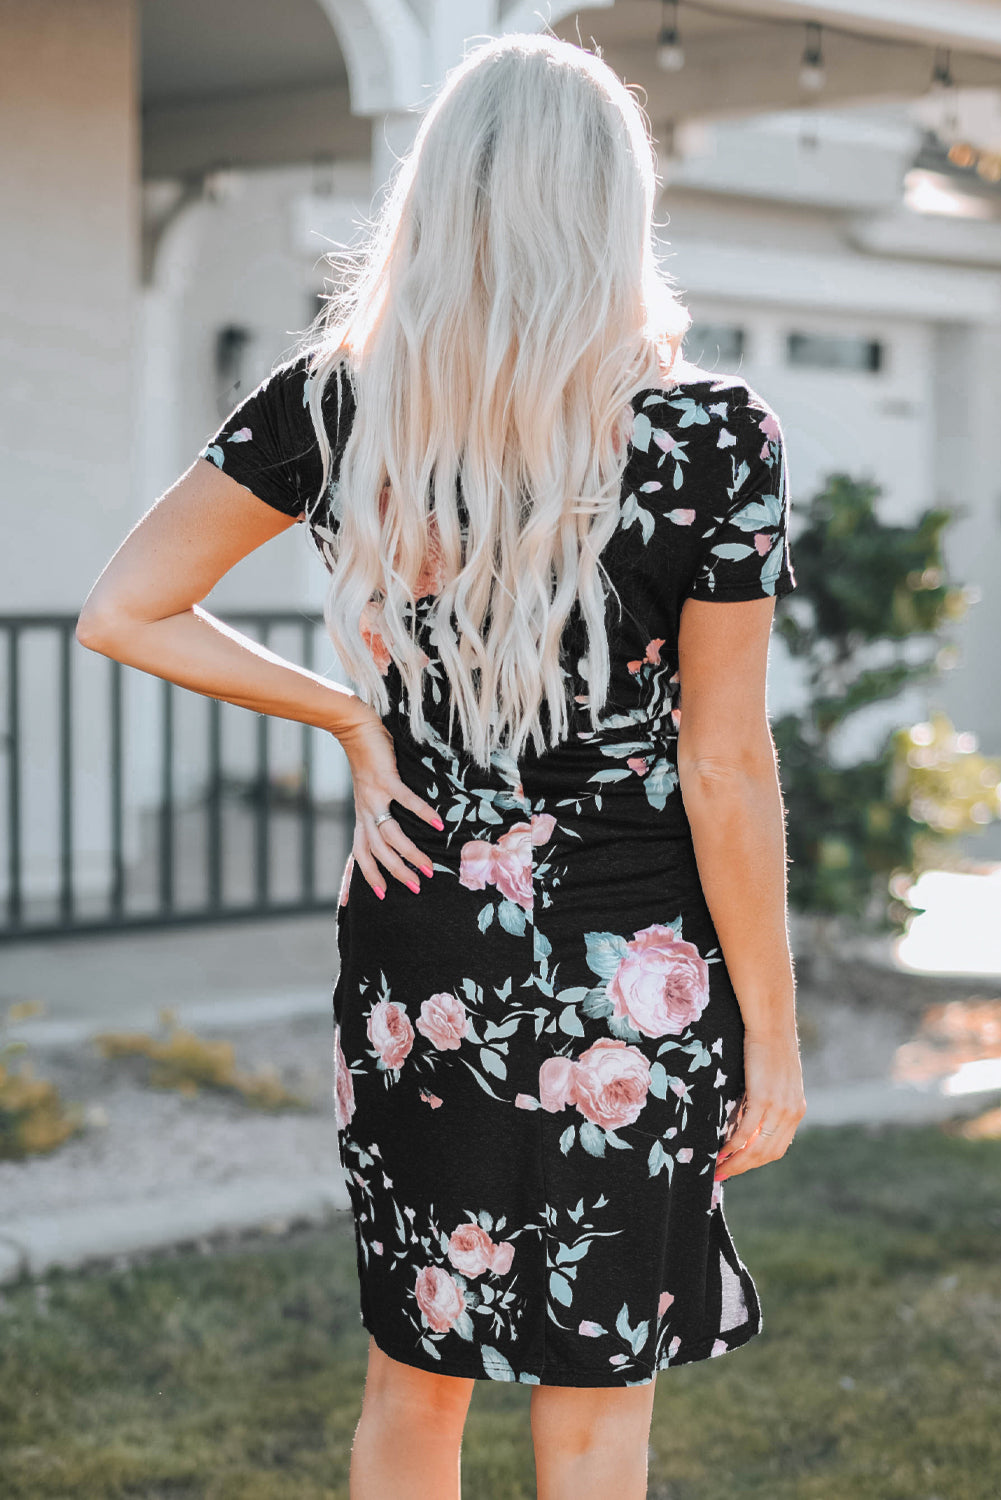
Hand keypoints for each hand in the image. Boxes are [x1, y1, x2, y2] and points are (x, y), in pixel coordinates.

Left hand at [336, 711, 443, 899]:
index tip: (380, 896)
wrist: (355, 729)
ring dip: (409, 853)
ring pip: (389, 834)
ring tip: (428, 868)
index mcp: (362, 816)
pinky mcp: (384, 778)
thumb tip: (398, 822)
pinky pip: (404, 800)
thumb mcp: (370, 790)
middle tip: (416, 888)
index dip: (367, 875)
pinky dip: (421, 812)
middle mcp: (365, 811)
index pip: (360, 853)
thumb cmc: (368, 759)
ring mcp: (374, 796)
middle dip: (395, 872)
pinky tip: (437, 823)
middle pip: (377, 852)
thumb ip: (381, 808)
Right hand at [714, 1028, 806, 1181]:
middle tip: (722, 1175)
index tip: (737, 1167)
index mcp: (796, 1110)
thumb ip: (768, 1103)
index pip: (777, 1148)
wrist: (771, 1025)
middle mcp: (791, 1113)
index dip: (756, 1162)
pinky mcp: (763, 1098)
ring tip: (718, 1168)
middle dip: (743, 1168)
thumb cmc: (769, 1048)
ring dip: (737, 1163)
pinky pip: (747, 1131)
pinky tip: (721, 1151)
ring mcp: (779, 1108)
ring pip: (757, 1148)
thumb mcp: (775, 1081)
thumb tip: (747, 1121)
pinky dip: (733, 1145)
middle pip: (768, 1154)